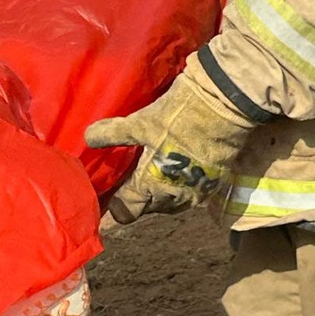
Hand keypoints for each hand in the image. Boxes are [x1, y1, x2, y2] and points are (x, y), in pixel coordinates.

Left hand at [85, 57, 256, 222]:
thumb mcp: (140, 122)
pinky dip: (180, 185)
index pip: (125, 211)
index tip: (104, 203)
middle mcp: (174, 196)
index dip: (112, 209)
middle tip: (125, 182)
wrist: (226, 104)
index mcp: (151, 186)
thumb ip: (113, 134)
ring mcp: (197, 191)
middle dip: (136, 199)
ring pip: (171, 203)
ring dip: (160, 194)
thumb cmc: (179, 115)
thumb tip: (87, 138)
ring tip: (150, 176)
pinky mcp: (215, 181)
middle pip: (148, 208)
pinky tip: (176, 169)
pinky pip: (192, 193)